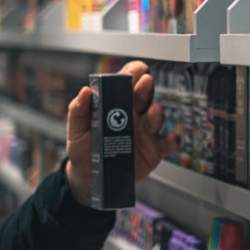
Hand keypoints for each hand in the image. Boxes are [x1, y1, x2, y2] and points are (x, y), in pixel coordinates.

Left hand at [65, 60, 179, 205]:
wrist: (88, 178)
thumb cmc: (84, 148)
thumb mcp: (76, 129)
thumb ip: (78, 110)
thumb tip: (85, 91)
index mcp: (117, 104)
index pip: (129, 82)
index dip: (133, 73)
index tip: (133, 71)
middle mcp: (135, 115)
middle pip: (144, 96)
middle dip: (145, 88)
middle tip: (145, 82)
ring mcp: (146, 132)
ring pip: (156, 118)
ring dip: (157, 113)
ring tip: (154, 111)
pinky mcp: (154, 150)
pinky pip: (168, 144)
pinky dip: (172, 140)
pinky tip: (170, 138)